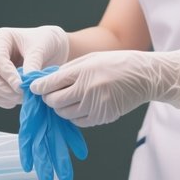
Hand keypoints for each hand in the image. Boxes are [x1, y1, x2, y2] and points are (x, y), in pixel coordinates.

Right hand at [0, 26, 68, 108]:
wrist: (50, 49)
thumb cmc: (45, 43)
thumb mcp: (41, 49)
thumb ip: (32, 64)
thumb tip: (23, 83)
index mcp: (1, 38)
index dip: (8, 74)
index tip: (21, 86)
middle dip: (3, 88)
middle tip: (22, 95)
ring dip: (3, 96)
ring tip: (22, 98)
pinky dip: (1, 100)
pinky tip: (16, 100)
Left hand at [29, 49, 179, 126]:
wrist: (144, 76)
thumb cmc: (117, 63)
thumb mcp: (91, 58)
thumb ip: (69, 69)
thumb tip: (47, 80)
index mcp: (82, 71)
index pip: (50, 83)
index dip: (38, 87)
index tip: (34, 88)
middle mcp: (87, 89)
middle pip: (54, 101)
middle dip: (48, 98)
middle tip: (51, 94)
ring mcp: (95, 105)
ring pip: (65, 114)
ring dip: (61, 108)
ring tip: (67, 99)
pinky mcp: (103, 117)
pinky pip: (79, 121)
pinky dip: (75, 115)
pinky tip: (80, 106)